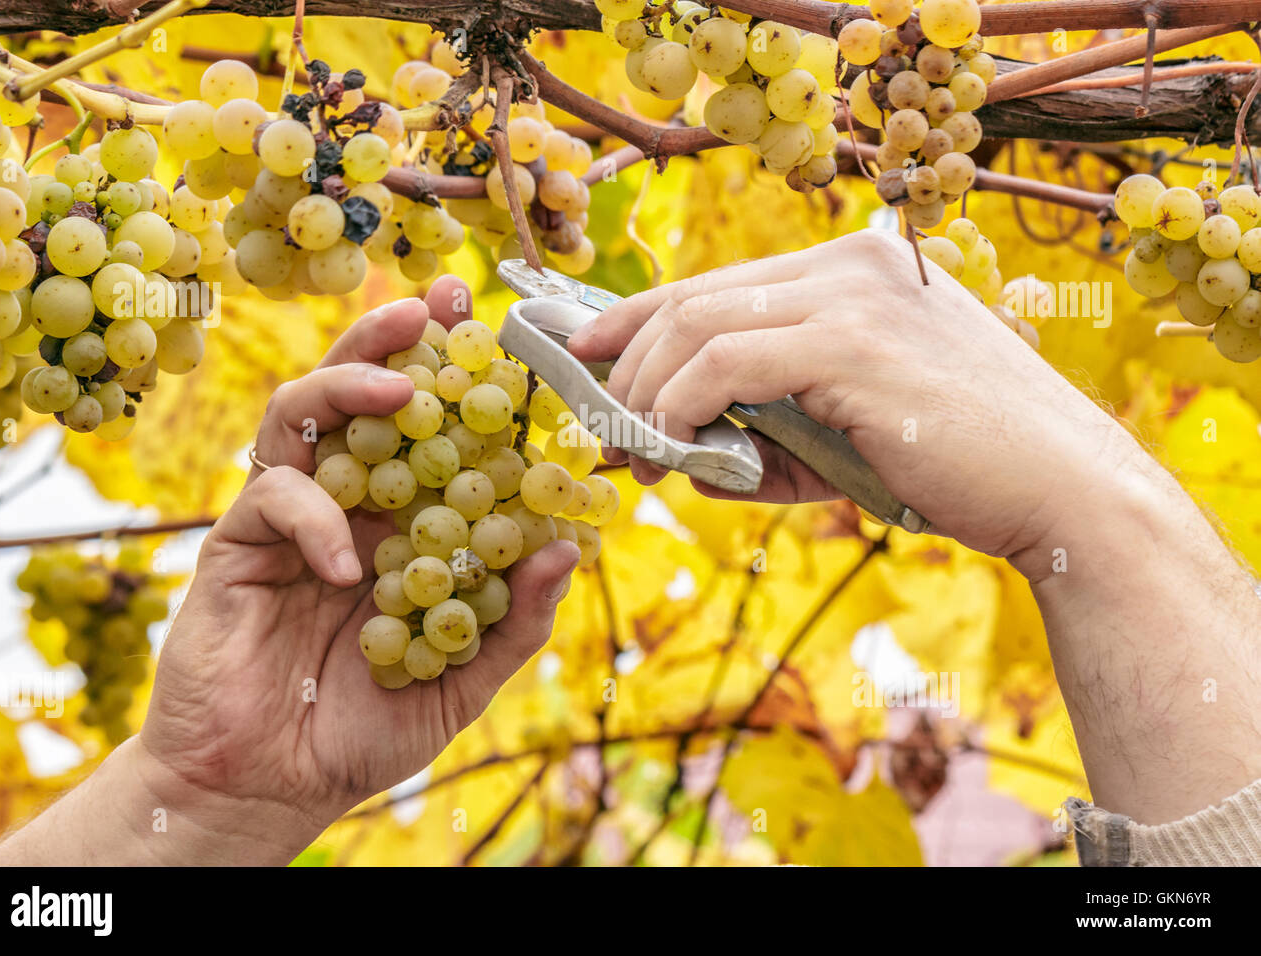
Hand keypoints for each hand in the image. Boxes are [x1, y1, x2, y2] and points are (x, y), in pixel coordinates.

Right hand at [136, 275, 578, 858]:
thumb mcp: (462, 681)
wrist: (270, 785)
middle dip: (396, 339)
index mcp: (403, 522)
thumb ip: (513, 622)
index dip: (460, 376)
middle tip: (438, 303)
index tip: (501, 326)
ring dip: (346, 383)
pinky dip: (314, 515)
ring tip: (396, 386)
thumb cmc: (366, 729)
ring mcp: (289, 517)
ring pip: (302, 414)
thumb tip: (567, 551)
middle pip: (362, 392)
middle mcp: (347, 503)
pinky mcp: (238, 544)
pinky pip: (272, 497)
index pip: (431, 430)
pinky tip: (348, 565)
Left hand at [568, 229, 1142, 569]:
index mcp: (855, 271)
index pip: (720, 281)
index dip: (642, 314)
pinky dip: (682, 401)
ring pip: (700, 323)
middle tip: (600, 421)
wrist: (1063, 489)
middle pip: (696, 295)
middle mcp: (851, 266)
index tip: (589, 350)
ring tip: (631, 446)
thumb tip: (680, 460)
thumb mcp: (846, 442)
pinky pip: (728, 362)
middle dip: (629, 360)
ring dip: (645, 389)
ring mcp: (854, 296)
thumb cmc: (959, 467)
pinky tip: (671, 442)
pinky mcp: (854, 342)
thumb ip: (767, 440)